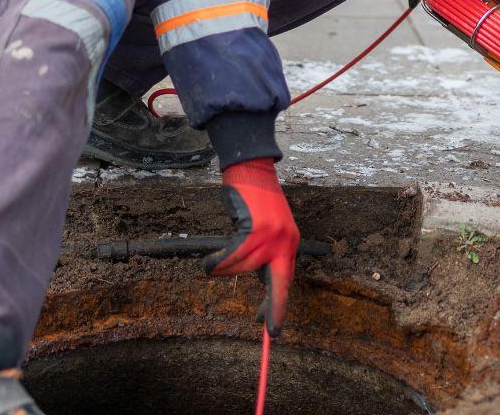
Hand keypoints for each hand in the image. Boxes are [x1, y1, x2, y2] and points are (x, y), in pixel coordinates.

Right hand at [204, 158, 299, 335]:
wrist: (251, 170)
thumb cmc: (254, 200)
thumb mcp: (269, 230)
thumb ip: (267, 254)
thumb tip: (260, 280)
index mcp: (290, 243)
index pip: (286, 280)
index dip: (279, 304)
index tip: (274, 326)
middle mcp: (285, 242)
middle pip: (277, 283)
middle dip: (273, 308)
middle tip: (267, 328)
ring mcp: (271, 237)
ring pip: (243, 268)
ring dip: (224, 268)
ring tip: (214, 263)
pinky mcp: (255, 231)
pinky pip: (231, 258)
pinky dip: (217, 263)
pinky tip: (209, 264)